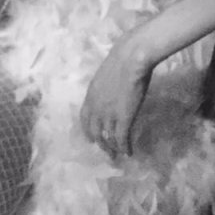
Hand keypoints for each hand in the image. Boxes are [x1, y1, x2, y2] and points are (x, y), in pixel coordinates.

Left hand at [80, 34, 152, 158]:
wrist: (130, 58)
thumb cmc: (121, 60)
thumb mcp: (105, 76)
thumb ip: (104, 88)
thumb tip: (110, 91)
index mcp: (90, 96)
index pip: (84, 119)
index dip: (88, 131)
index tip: (92, 138)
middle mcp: (96, 108)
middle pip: (95, 132)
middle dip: (100, 144)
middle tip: (106, 152)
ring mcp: (108, 115)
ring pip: (108, 138)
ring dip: (113, 149)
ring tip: (117, 156)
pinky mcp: (123, 119)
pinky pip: (122, 139)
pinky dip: (125, 148)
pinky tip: (129, 153)